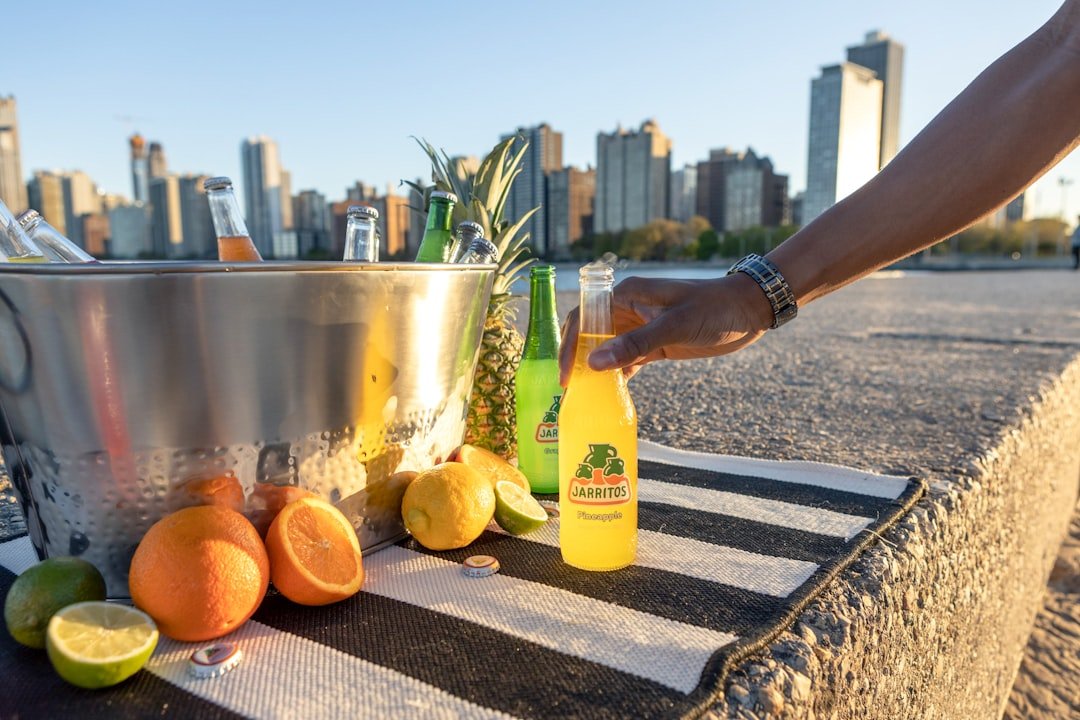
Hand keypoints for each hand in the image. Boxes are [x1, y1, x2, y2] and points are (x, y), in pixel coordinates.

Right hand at [558, 273, 775, 384]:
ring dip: (595, 370)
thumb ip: (635, 343)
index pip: (584, 318)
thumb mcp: (675, 325)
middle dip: (576, 359)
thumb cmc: (714, 308)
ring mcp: (641, 327)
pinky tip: (609, 394)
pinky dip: (617, 375)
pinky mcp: (655, 344)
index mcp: (627, 295)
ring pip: (606, 350)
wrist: (750, 310)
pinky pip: (627, 360)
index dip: (569, 345)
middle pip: (590, 335)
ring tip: (583, 396)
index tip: (566, 374)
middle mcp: (629, 309)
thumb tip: (593, 362)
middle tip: (568, 389)